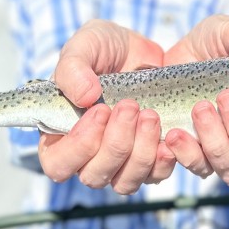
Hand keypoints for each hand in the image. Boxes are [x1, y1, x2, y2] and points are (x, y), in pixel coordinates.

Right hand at [39, 20, 176, 192]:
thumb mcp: (84, 45)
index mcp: (61, 133)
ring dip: (140, 152)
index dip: (78, 147)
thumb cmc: (104, 48)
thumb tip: (85, 98)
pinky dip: (163, 160)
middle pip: (94, 176)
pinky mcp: (149, 158)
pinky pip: (155, 176)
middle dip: (116, 144)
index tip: (100, 111)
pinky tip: (170, 135)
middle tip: (131, 106)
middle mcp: (88, 154)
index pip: (58, 164)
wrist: (142, 49)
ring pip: (125, 182)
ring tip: (150, 115)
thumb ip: (73, 68)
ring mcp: (119, 161)